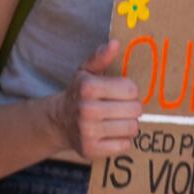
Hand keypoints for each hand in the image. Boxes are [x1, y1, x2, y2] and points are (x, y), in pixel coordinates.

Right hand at [55, 41, 141, 159]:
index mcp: (87, 87)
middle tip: (119, 108)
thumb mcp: (86, 72)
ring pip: (132, 128)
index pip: (131, 90)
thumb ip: (101, 57)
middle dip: (130, 108)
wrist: (59, 121)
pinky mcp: (92, 149)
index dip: (128, 91)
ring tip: (116, 120)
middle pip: (134, 110)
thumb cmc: (79, 93)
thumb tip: (114, 43)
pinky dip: (121, 140)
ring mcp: (88, 132)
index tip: (118, 93)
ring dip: (127, 124)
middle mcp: (86, 110)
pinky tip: (110, 133)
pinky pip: (124, 145)